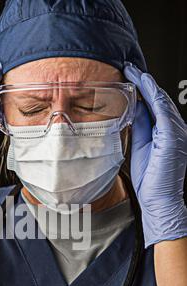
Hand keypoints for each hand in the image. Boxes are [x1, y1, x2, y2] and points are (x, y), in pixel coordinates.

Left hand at [124, 63, 186, 247]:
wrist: (157, 200)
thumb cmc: (149, 179)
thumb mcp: (139, 145)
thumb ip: (138, 126)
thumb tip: (131, 107)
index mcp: (165, 132)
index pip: (154, 105)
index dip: (142, 89)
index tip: (128, 76)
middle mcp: (175, 129)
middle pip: (159, 99)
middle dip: (144, 82)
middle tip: (128, 67)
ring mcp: (177, 132)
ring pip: (162, 102)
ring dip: (147, 85)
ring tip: (133, 71)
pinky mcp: (173, 138)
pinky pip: (163, 113)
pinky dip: (154, 98)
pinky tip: (145, 86)